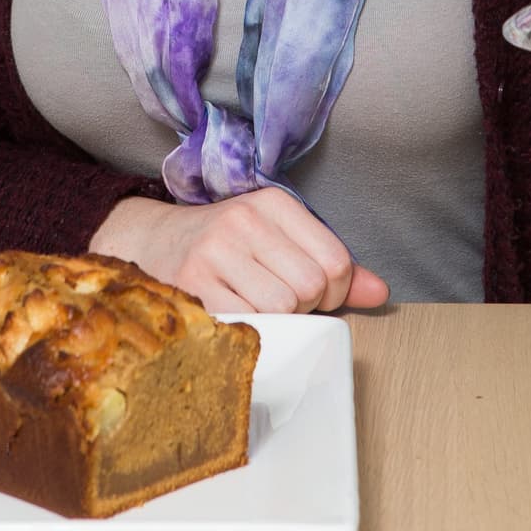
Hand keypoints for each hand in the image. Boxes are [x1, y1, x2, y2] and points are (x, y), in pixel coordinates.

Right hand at [87, 187, 389, 316]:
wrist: (150, 241)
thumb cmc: (226, 245)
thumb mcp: (279, 239)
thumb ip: (331, 265)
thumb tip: (380, 293)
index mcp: (274, 202)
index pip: (336, 261)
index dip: (334, 293)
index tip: (312, 294)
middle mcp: (246, 219)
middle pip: (311, 287)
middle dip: (305, 308)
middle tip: (280, 302)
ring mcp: (215, 250)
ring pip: (282, 307)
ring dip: (276, 321)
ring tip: (255, 305)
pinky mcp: (192, 283)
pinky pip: (246, 322)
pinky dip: (249, 328)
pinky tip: (234, 313)